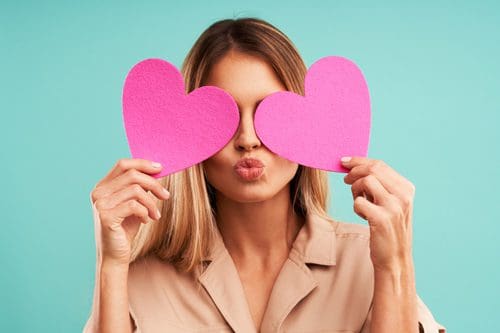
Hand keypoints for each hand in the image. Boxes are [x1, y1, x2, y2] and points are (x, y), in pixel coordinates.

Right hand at [90, 158, 170, 265]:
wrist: (115, 255)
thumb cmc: (125, 228)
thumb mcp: (134, 203)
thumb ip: (139, 187)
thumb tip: (156, 170)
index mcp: (103, 186)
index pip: (123, 164)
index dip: (143, 163)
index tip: (160, 168)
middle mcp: (98, 192)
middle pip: (132, 175)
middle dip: (154, 184)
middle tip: (166, 195)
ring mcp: (100, 204)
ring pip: (136, 190)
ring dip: (152, 203)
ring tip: (156, 215)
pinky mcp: (106, 216)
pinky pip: (134, 206)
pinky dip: (145, 212)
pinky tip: (146, 220)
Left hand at [341, 156, 414, 271]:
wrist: (394, 258)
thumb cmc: (388, 228)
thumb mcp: (391, 203)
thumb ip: (380, 185)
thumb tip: (355, 166)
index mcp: (406, 188)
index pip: (380, 165)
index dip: (359, 161)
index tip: (344, 161)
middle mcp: (403, 195)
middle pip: (372, 169)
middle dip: (354, 171)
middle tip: (345, 179)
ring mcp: (394, 207)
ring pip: (365, 181)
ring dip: (356, 190)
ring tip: (360, 202)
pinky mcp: (381, 219)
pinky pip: (358, 202)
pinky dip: (356, 207)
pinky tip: (363, 216)